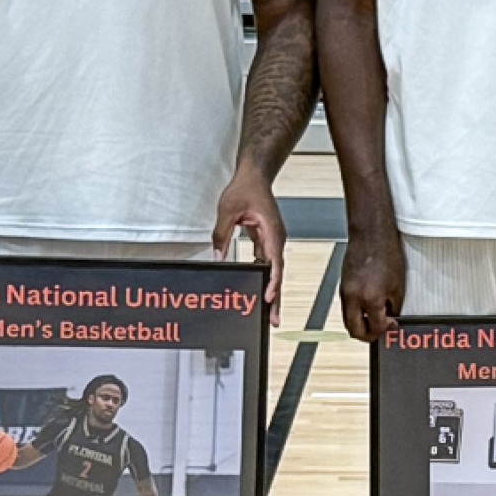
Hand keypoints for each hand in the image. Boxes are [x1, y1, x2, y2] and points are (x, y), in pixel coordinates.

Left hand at [212, 170, 285, 325]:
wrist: (254, 175)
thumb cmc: (246, 188)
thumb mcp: (228, 210)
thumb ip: (222, 235)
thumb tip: (218, 256)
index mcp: (272, 230)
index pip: (275, 260)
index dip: (274, 281)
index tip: (270, 296)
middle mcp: (276, 238)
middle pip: (278, 272)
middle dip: (277, 297)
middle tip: (275, 320)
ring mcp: (273, 240)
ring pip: (274, 270)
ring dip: (272, 290)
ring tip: (269, 312)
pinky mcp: (267, 240)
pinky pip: (267, 262)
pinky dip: (265, 277)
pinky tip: (260, 290)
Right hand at [339, 222, 405, 341]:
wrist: (371, 234)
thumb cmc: (387, 254)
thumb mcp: (397, 284)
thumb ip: (393, 306)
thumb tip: (390, 318)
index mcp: (370, 298)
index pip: (374, 327)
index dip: (385, 330)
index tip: (392, 325)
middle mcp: (353, 298)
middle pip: (354, 330)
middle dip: (367, 335)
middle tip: (379, 331)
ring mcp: (345, 292)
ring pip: (348, 319)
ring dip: (360, 324)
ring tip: (374, 319)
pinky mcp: (342, 285)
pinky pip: (346, 307)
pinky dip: (356, 312)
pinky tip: (368, 306)